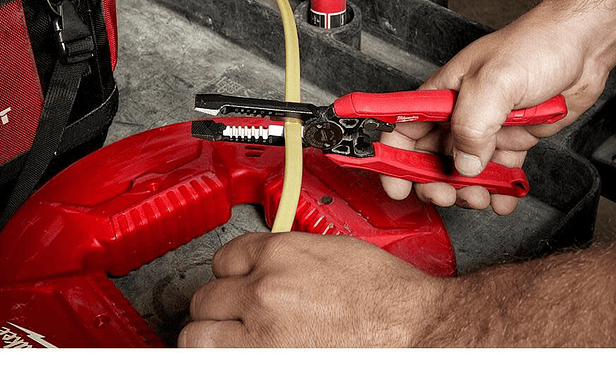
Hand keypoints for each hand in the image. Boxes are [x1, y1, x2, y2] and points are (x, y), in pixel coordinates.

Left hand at [178, 232, 448, 346]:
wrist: (416, 328)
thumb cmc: (388, 295)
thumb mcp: (334, 252)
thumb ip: (290, 256)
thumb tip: (265, 267)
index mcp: (282, 254)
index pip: (224, 258)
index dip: (232, 273)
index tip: (235, 283)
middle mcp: (266, 289)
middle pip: (205, 298)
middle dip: (218, 306)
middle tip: (232, 315)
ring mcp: (262, 331)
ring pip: (198, 335)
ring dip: (211, 336)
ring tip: (230, 340)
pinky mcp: (268, 364)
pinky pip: (220, 364)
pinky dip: (228, 360)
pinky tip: (247, 355)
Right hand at [380, 13, 608, 213]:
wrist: (584, 46)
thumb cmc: (537, 44)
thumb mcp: (496, 80)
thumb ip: (473, 124)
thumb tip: (465, 162)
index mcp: (442, 94)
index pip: (402, 127)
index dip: (393, 158)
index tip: (396, 185)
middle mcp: (459, 113)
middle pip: (431, 157)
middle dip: (434, 182)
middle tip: (447, 196)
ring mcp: (486, 128)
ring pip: (465, 171)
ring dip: (469, 191)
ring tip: (482, 197)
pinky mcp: (512, 139)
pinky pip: (499, 172)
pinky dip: (500, 190)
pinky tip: (504, 199)